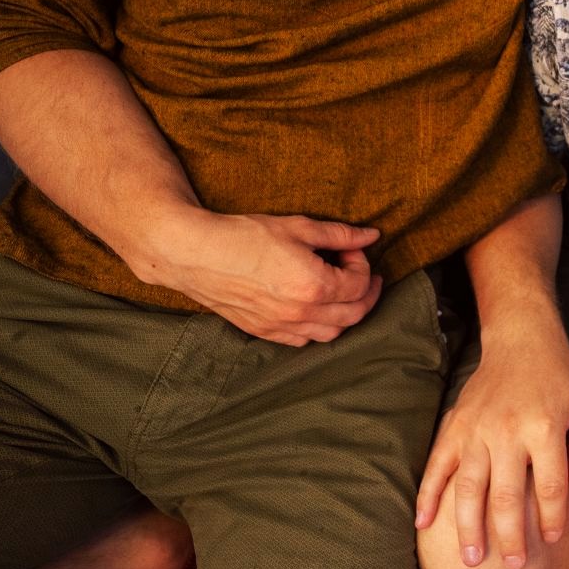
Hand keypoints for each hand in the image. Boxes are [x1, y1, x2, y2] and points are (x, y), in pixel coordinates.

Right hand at [136, 209, 381, 343]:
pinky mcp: (263, 331)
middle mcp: (301, 313)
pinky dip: (317, 328)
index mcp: (314, 287)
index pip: (359, 285)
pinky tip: (314, 308)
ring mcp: (281, 326)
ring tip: (342, 292)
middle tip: (365, 276)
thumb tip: (371, 236)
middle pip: (353, 315)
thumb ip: (339, 235)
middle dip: (366, 294)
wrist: (196, 254)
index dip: (363, 265)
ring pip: (331, 334)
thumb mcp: (298, 227)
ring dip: (345, 315)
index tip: (351, 250)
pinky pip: (302, 341)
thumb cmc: (245, 236)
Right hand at [415, 328, 568, 568]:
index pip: (550, 486)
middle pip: (507, 496)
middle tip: (512, 567)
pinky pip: (437, 465)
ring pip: (469, 488)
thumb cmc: (562, 377)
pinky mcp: (454, 426)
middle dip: (509, 535)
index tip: (551, 541)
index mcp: (543, 427)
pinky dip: (427, 496)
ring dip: (468, 527)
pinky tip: (422, 524)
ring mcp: (476, 430)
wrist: (522, 337)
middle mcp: (507, 431)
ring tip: (470, 560)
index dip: (551, 518)